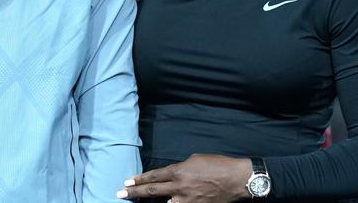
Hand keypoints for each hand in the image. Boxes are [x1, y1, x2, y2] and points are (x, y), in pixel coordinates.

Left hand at [118, 154, 251, 202]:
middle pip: (152, 191)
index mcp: (180, 171)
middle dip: (135, 193)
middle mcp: (180, 187)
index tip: (127, 182)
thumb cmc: (218, 165)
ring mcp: (188, 201)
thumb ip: (180, 168)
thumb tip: (172, 176)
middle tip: (120, 194)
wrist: (237, 179)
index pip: (154, 176)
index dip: (139, 180)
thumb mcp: (195, 160)